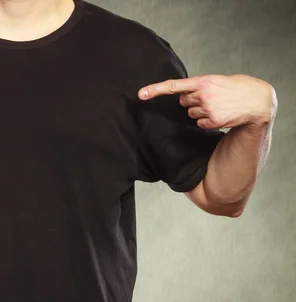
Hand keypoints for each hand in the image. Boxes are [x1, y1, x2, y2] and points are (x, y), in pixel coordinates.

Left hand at [137, 74, 277, 129]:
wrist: (258, 100)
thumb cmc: (236, 88)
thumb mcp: (218, 81)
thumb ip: (199, 86)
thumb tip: (182, 98)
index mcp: (203, 81)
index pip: (174, 85)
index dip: (156, 90)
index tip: (140, 94)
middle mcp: (203, 94)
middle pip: (183, 101)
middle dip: (192, 101)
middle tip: (210, 97)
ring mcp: (208, 108)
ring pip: (190, 113)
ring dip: (200, 111)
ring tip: (218, 105)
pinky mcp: (213, 121)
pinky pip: (199, 123)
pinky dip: (207, 121)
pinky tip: (221, 114)